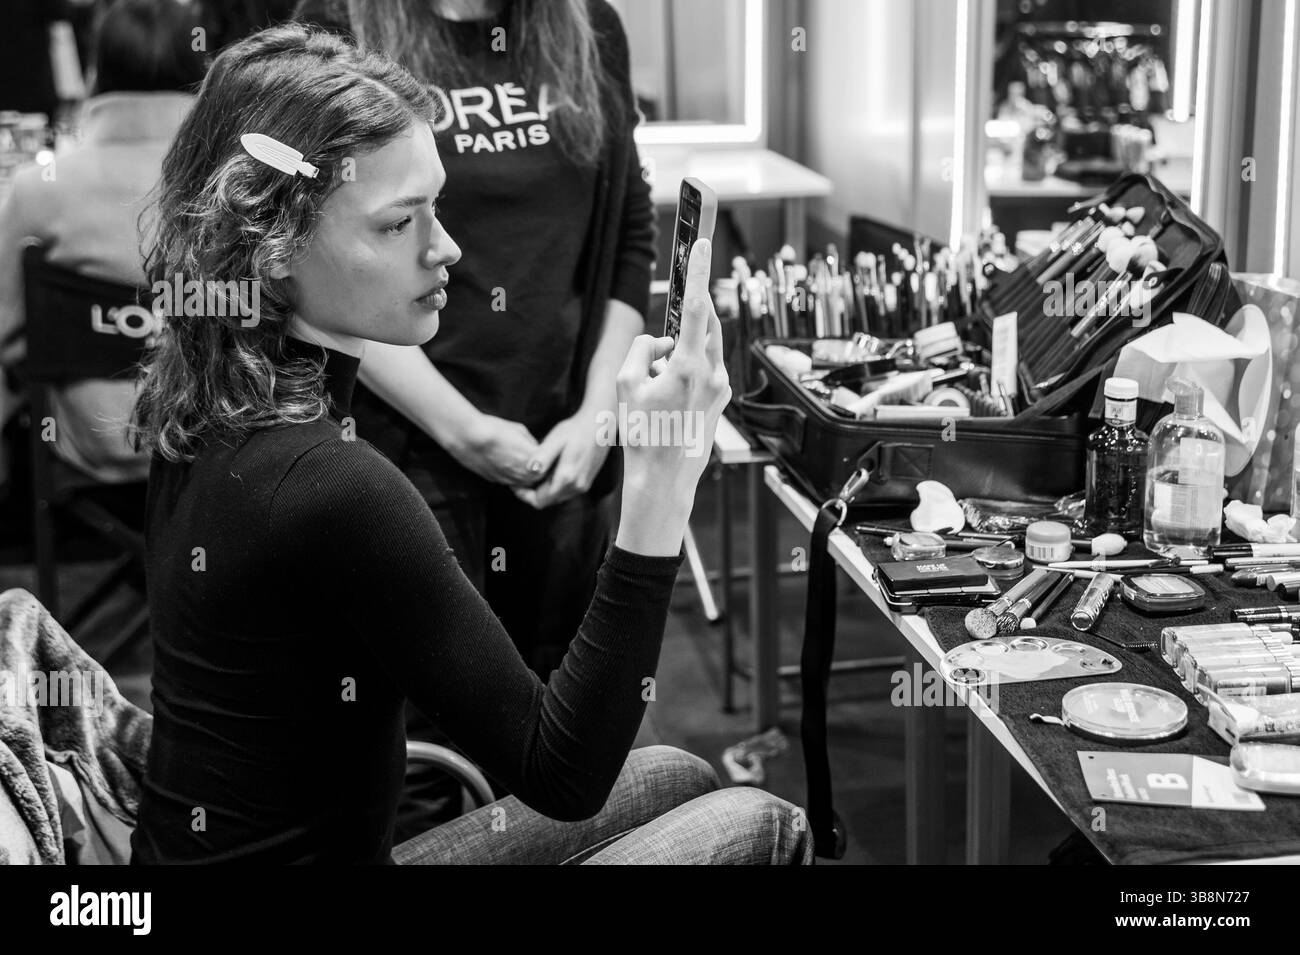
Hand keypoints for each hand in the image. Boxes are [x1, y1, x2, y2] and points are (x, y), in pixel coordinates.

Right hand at [448, 413, 541, 485]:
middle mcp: (523, 476)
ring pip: (524, 483)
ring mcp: (509, 480)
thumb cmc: (495, 430)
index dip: (549, 459)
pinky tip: (507, 462)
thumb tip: (535, 448)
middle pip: (538, 478)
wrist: (469, 438)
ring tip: (520, 460)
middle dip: (539, 469)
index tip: (548, 454)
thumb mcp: (521, 431)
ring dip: (526, 474)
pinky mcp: (496, 481)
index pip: (549, 466)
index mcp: (534, 462)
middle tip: (536, 459)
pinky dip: (512, 474)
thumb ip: (531, 443)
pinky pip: (510, 481)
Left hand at [512, 411, 612, 509]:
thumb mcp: (556, 440)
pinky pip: (566, 491)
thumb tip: (529, 471)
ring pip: (557, 497)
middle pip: (547, 501)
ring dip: (544, 490)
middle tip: (522, 478)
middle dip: (533, 493)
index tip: (516, 484)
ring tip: (534, 474)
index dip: (524, 496)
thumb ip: (542, 457)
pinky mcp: (586, 481)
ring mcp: (583, 486)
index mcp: (565, 478)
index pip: (539, 501)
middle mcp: (575, 487)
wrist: (600, 425)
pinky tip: (550, 471)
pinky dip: (555, 487)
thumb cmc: (576, 430)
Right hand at [614, 238, 729, 554]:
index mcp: (687, 367)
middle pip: (701, 324)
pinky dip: (684, 370)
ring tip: (655, 385)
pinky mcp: (722, 398)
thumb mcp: (625, 386)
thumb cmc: (643, 437)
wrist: (664, 481)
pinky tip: (666, 397)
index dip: (698, 271)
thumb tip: (658, 342)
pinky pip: (704, 368)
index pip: (694, 307)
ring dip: (679, 351)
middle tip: (657, 349)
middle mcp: (712, 373)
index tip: (701, 243)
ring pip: (702, 346)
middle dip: (681, 322)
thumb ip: (640, 349)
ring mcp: (720, 386)